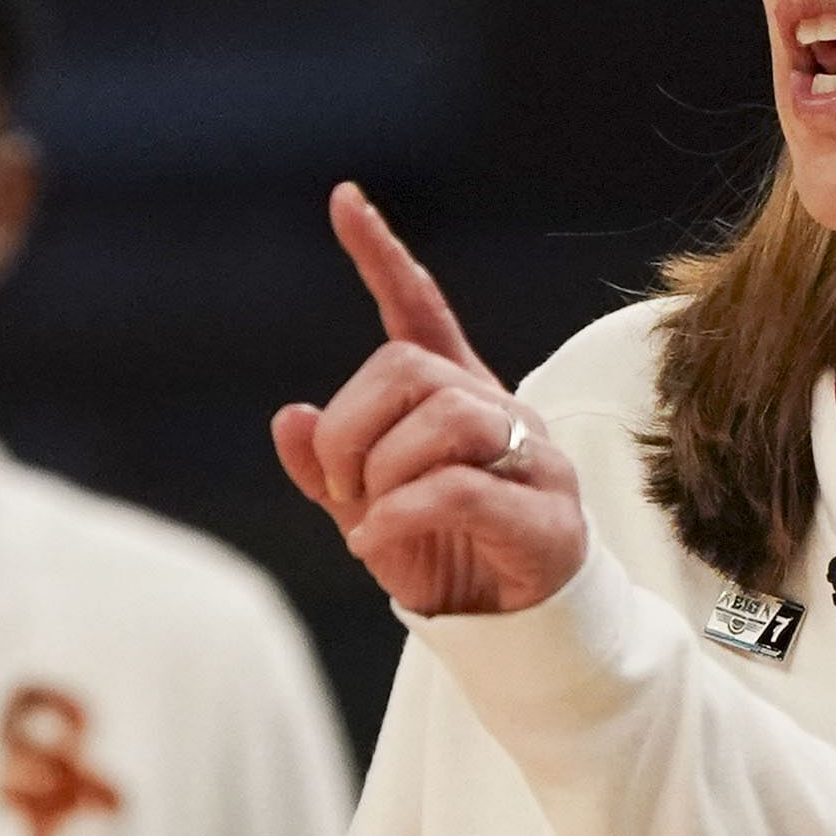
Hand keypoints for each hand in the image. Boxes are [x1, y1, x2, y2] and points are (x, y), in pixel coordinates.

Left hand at [270, 185, 587, 619]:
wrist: (514, 636)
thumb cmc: (444, 559)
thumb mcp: (365, 512)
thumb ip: (325, 468)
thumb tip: (287, 415)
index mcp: (457, 399)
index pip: (422, 312)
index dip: (382, 257)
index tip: (343, 199)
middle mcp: (501, 412)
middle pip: (411, 369)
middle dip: (351, 426)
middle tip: (335, 485)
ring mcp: (532, 459)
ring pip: (445, 417)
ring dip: (383, 470)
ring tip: (365, 518)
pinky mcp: (548, 516)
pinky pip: (459, 489)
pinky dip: (400, 515)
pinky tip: (375, 542)